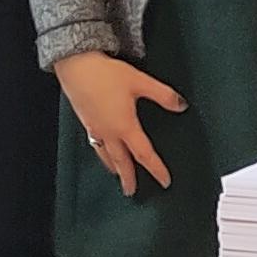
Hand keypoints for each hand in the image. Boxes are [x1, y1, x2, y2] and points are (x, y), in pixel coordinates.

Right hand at [57, 51, 184, 191]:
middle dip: (128, 178)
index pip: (144, 155)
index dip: (156, 169)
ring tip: (117, 175)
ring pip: (105, 155)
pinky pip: (95, 145)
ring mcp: (95, 128)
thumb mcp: (140, 81)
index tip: (165, 181)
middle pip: (121, 162)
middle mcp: (109, 132)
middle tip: (132, 192)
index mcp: (125, 127)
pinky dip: (102, 154)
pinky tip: (102, 149)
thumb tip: (181, 106)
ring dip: (114, 168)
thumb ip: (163, 95)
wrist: (75, 65)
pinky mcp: (85, 121)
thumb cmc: (106, 74)